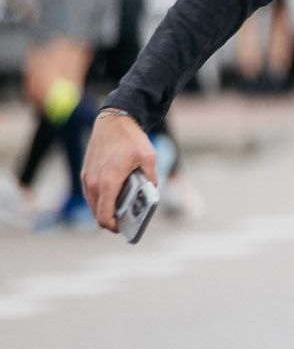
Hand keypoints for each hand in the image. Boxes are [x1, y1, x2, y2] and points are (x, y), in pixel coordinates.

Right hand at [83, 111, 156, 231]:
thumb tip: (151, 194)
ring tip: (124, 207)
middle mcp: (93, 182)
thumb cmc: (131, 139)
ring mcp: (87, 177)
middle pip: (97, 213)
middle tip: (128, 219)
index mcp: (108, 182)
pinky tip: (116, 196)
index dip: (114, 226)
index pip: (104, 216)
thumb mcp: (149, 159)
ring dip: (106, 209)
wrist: (113, 120)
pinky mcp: (86, 172)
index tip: (125, 228)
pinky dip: (101, 199)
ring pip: (93, 204)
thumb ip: (151, 179)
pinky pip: (91, 193)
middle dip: (112, 219)